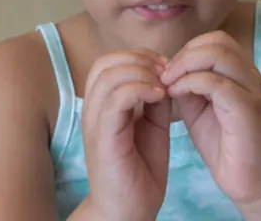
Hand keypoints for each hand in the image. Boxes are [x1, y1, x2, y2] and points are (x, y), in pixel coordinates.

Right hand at [80, 49, 171, 220]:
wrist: (130, 209)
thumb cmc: (140, 169)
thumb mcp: (153, 125)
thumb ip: (155, 99)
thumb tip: (165, 75)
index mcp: (102, 104)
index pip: (109, 61)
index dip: (138, 56)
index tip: (167, 67)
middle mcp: (93, 110)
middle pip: (105, 62)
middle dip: (140, 59)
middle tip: (167, 72)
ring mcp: (95, 124)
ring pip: (109, 76)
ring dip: (142, 72)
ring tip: (164, 85)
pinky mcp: (104, 139)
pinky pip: (115, 100)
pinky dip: (140, 89)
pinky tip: (160, 96)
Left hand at [160, 31, 260, 204]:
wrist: (254, 184)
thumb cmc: (228, 148)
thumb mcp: (201, 112)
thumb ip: (189, 89)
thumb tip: (169, 73)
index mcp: (241, 74)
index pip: (216, 40)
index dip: (188, 50)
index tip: (167, 72)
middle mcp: (250, 76)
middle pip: (218, 41)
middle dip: (185, 54)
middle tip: (164, 75)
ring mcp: (253, 91)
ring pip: (219, 55)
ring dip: (186, 65)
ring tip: (168, 84)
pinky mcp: (249, 111)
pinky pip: (218, 84)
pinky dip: (192, 83)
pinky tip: (177, 95)